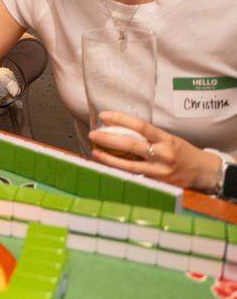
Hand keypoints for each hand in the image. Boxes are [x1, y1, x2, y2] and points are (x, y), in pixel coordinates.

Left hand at [89, 111, 222, 190]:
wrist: (204, 172)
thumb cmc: (184, 152)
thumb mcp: (169, 139)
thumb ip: (149, 136)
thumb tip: (121, 128)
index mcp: (167, 139)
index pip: (141, 126)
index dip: (121, 119)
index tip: (104, 115)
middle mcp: (164, 155)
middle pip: (132, 145)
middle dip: (109, 139)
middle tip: (94, 134)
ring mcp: (161, 171)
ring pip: (130, 166)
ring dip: (109, 159)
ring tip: (95, 152)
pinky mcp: (158, 183)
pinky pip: (135, 176)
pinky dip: (120, 171)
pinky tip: (108, 166)